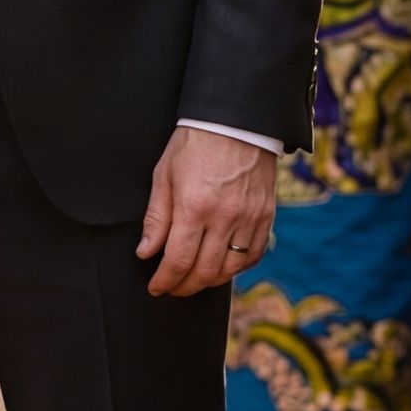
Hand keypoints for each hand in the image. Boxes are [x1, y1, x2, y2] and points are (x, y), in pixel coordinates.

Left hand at [137, 128, 274, 296]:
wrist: (236, 122)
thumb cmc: (193, 145)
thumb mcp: (164, 176)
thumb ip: (156, 218)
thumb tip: (145, 253)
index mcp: (194, 206)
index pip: (178, 260)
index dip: (165, 280)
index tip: (156, 287)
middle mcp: (224, 217)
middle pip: (204, 271)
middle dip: (184, 286)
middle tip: (171, 288)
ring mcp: (249, 218)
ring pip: (230, 269)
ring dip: (209, 281)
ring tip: (193, 279)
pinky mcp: (266, 216)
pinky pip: (253, 255)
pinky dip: (236, 268)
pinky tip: (221, 267)